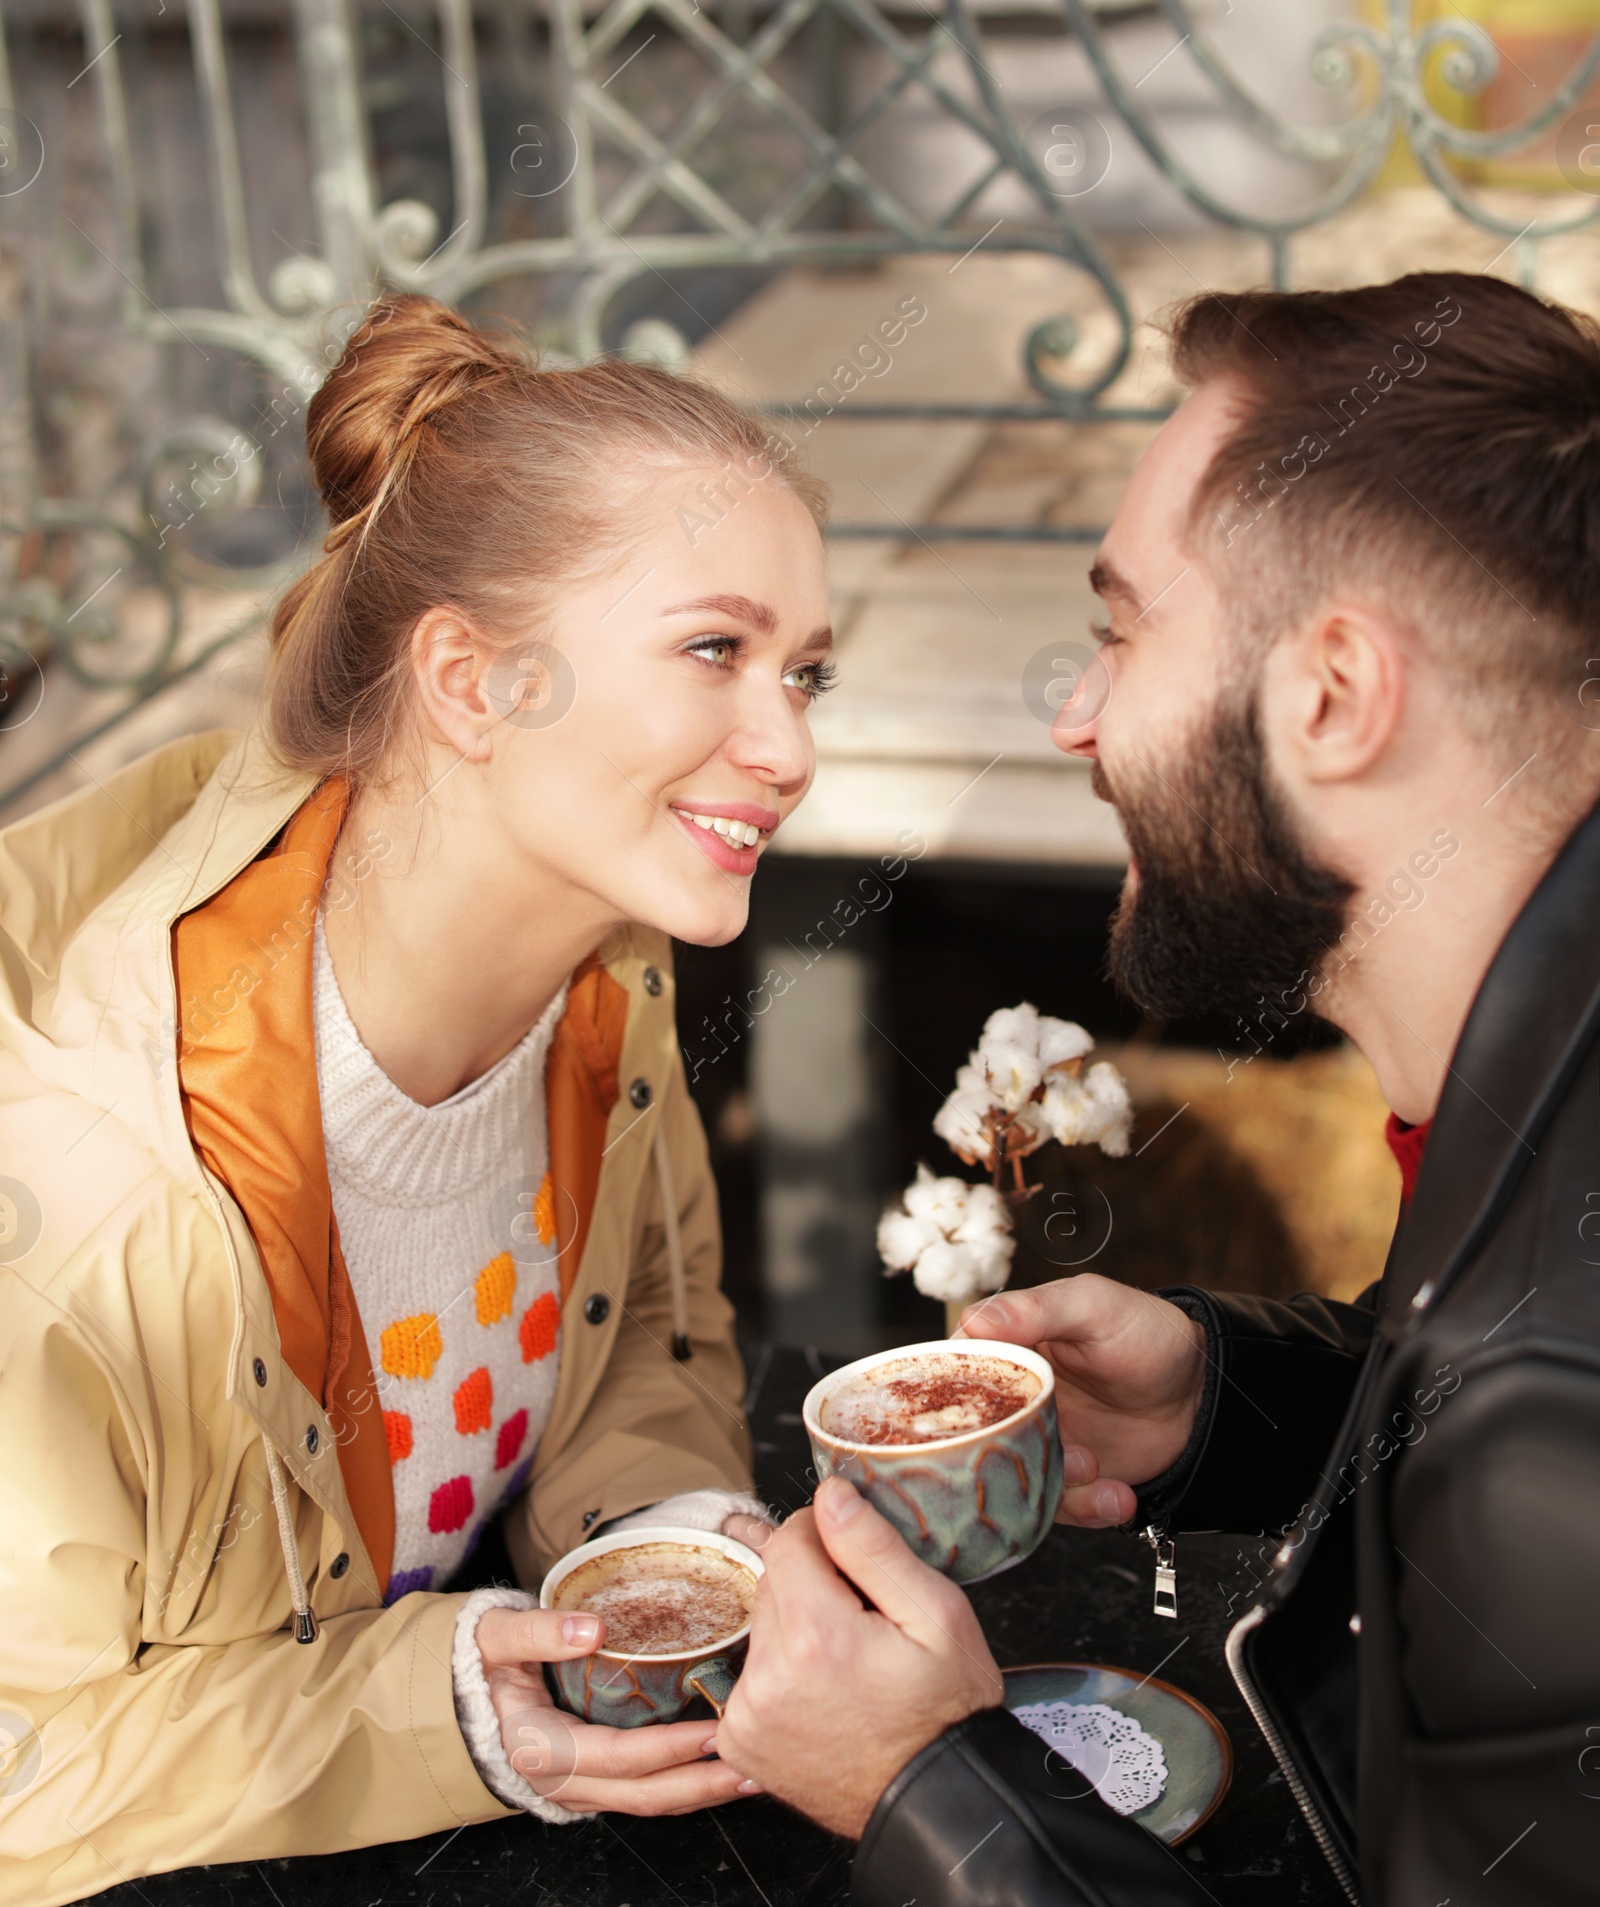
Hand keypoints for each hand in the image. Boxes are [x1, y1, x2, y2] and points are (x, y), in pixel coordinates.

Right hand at [475, 1606, 759, 1815]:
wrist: (452, 1700)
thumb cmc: (475, 1665)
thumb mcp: (494, 1638)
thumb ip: (538, 1632)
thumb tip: (589, 1630)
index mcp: (542, 1748)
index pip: (619, 1757)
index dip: (670, 1748)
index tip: (717, 1729)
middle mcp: (565, 1781)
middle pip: (646, 1794)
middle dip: (704, 1784)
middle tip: (757, 1760)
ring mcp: (579, 1788)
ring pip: (649, 1801)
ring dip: (702, 1790)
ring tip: (753, 1768)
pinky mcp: (592, 1782)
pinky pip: (642, 1791)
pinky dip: (683, 1782)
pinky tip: (717, 1764)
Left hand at [716, 1479, 1002, 1838]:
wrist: (936, 1802)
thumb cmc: (946, 1710)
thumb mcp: (936, 1614)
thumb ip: (874, 1547)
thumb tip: (829, 1495)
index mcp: (816, 1637)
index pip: (787, 1540)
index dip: (824, 1537)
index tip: (855, 1560)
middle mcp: (769, 1678)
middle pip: (771, 1583)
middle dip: (813, 1586)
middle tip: (863, 1618)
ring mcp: (749, 1715)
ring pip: (762, 1627)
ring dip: (796, 1629)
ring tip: (848, 1662)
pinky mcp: (742, 1741)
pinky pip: (751, 1675)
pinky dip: (781, 1673)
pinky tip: (825, 1692)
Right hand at [960, 1276, 1205, 1526]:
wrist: (1200, 1391)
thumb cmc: (1146, 1333)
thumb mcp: (1093, 1305)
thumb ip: (1035, 1309)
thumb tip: (972, 1319)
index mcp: (1006, 1350)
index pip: (954, 1374)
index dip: (954, 1400)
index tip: (977, 1417)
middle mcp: (1013, 1400)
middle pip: (976, 1438)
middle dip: (1010, 1453)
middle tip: (1056, 1446)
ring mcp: (1037, 1442)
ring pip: (1013, 1479)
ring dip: (1053, 1484)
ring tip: (1094, 1466)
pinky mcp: (1065, 1479)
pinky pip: (1055, 1507)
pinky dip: (1085, 1508)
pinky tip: (1116, 1495)